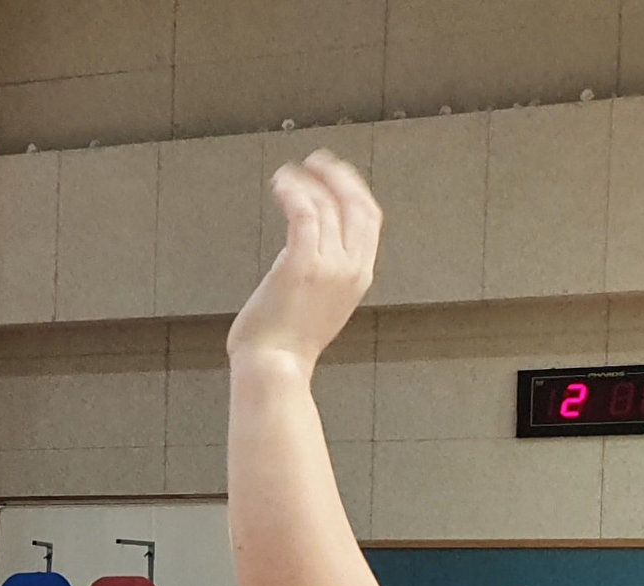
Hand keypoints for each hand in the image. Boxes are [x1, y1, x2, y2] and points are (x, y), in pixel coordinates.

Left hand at [226, 150, 378, 371]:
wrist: (275, 367)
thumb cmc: (285, 345)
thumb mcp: (317, 308)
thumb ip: (317, 279)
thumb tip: (296, 259)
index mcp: (359, 277)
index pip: (368, 222)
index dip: (354, 193)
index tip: (336, 177)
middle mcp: (351, 267)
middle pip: (357, 206)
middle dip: (339, 178)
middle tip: (318, 160)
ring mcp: (329, 265)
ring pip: (328, 206)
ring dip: (310, 181)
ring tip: (289, 171)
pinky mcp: (301, 264)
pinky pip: (304, 214)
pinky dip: (294, 192)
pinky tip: (281, 182)